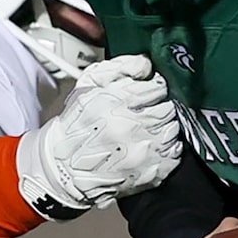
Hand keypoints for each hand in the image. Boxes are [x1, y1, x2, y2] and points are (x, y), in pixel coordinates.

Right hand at [16, 53, 181, 219]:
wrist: (64, 168)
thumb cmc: (76, 125)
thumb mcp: (88, 84)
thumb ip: (120, 67)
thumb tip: (145, 66)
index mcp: (117, 101)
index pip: (158, 88)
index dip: (155, 89)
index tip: (150, 94)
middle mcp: (132, 126)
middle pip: (168, 109)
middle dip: (161, 108)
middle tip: (148, 113)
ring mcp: (143, 151)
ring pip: (173, 130)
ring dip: (165, 128)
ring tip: (148, 130)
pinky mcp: (150, 171)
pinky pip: (174, 155)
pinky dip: (167, 149)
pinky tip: (151, 147)